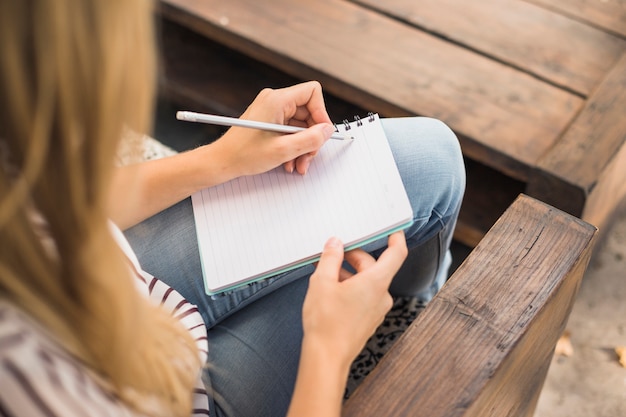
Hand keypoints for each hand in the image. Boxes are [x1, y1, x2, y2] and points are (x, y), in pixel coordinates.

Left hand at [212, 81, 334, 177]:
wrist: (222, 162)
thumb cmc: (244, 154)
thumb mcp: (283, 150)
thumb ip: (310, 139)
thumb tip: (328, 130)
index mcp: (277, 100)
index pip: (312, 92)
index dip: (321, 113)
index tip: (322, 133)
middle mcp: (274, 101)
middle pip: (308, 112)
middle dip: (312, 137)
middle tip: (309, 157)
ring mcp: (271, 111)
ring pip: (300, 124)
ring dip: (303, 146)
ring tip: (298, 164)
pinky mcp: (269, 121)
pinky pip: (290, 130)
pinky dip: (293, 146)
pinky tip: (289, 161)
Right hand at [301, 232, 407, 365]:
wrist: (326, 357)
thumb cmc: (326, 322)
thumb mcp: (322, 281)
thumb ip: (330, 258)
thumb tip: (335, 243)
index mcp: (376, 282)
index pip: (396, 253)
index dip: (396, 238)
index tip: (393, 228)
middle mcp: (381, 295)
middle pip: (374, 266)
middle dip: (353, 257)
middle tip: (332, 252)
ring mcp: (376, 309)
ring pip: (366, 281)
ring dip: (348, 273)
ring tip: (324, 273)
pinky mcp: (368, 320)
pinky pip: (363, 296)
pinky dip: (350, 288)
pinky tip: (330, 290)